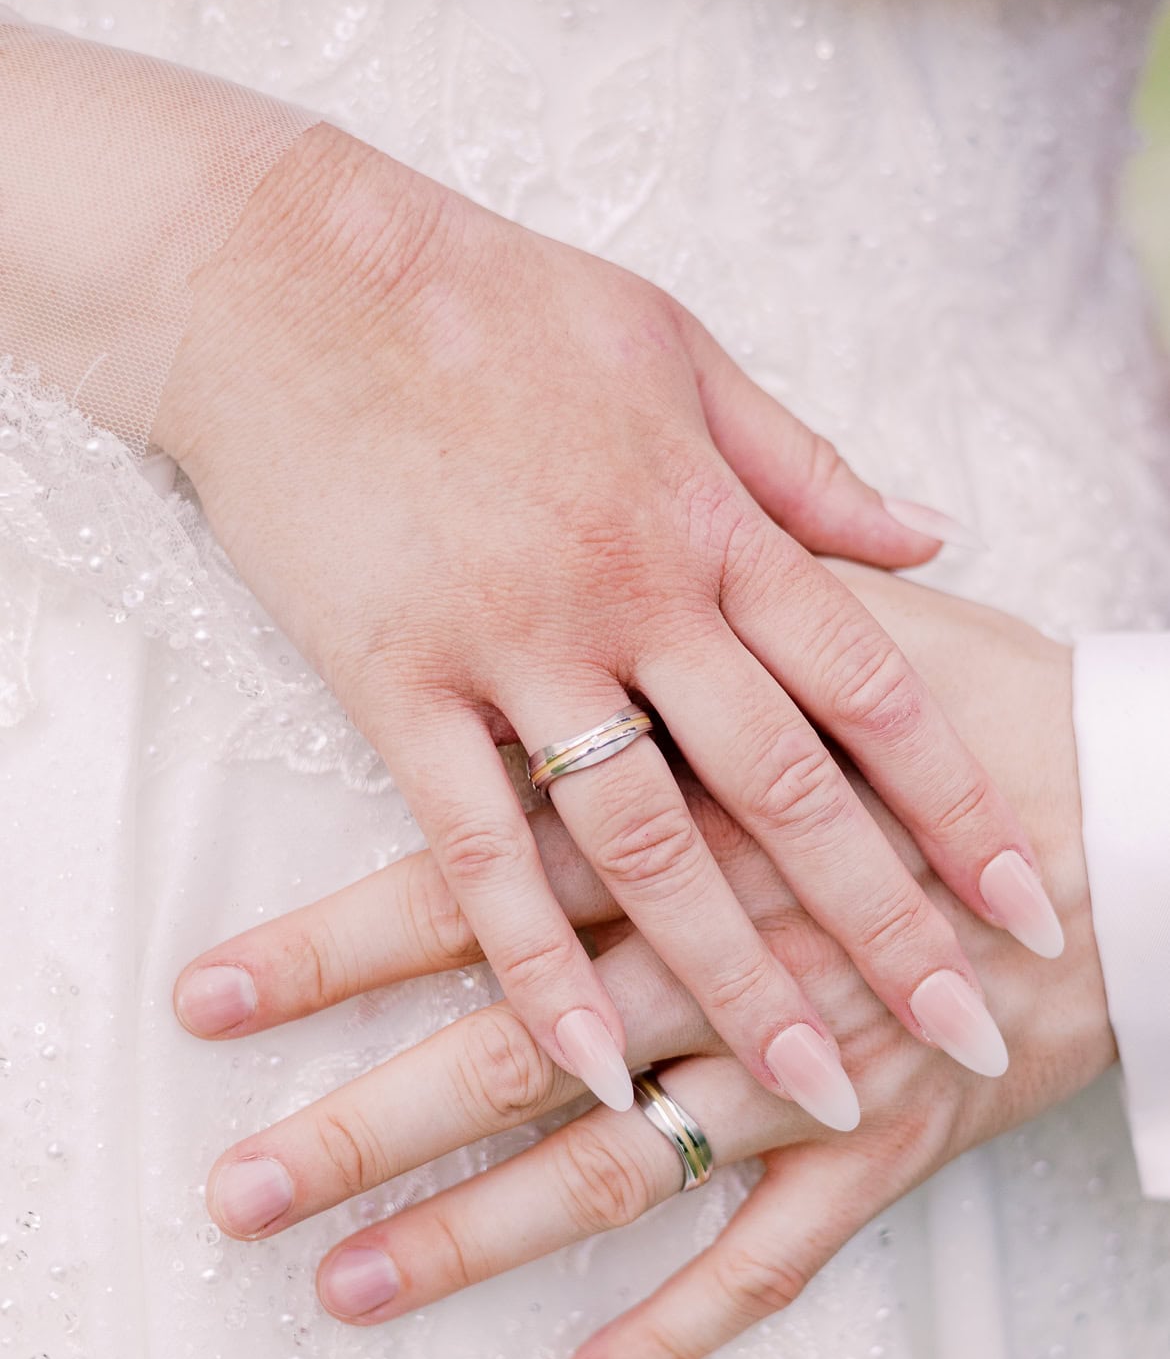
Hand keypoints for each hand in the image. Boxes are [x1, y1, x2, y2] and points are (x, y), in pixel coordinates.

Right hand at [155, 122, 1057, 1125]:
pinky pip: (477, 854)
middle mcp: (636, 597)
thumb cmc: (491, 302)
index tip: (1024, 901)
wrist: (288, 273)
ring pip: (647, 848)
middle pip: (786, 795)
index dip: (958, 807)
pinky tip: (592, 1065)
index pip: (872, 690)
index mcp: (715, 520)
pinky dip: (535, 967)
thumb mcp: (679, 349)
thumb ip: (807, 465)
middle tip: (960, 1034)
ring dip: (736, 976)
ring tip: (809, 1085)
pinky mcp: (398, 686)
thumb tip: (934, 538)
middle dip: (885, 926)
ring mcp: (516, 648)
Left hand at [175, 571, 1112, 1358]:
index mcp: (685, 828)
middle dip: (360, 1124)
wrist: (1152, 817)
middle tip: (233, 1192)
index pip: (471, 891)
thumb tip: (589, 566)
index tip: (206, 997)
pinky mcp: (885, 1144)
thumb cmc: (992, 713)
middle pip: (508, 1054)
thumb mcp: (835, 626)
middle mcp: (720, 958)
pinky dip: (685, 1321)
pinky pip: (775, 1257)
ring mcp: (803, 1066)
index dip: (329, 950)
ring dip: (475, 1239)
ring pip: (612, 1172)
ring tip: (345, 1288)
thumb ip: (694, 616)